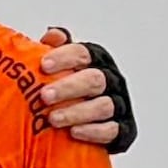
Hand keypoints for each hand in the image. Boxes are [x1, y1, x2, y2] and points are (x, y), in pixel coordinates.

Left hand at [34, 29, 133, 153]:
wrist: (83, 127)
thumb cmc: (67, 91)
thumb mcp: (58, 68)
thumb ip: (54, 49)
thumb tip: (52, 34)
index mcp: (95, 60)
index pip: (83, 54)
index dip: (64, 58)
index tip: (44, 65)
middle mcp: (111, 80)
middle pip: (94, 80)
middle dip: (68, 87)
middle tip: (44, 96)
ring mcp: (119, 105)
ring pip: (103, 106)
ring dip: (77, 112)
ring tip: (53, 119)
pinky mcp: (123, 130)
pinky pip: (112, 130)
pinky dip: (93, 131)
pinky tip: (74, 133)